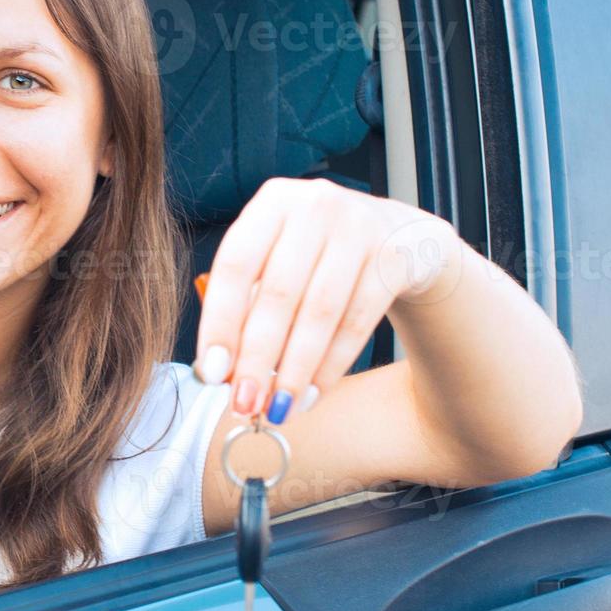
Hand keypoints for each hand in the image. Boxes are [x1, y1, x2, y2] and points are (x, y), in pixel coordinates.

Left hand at [195, 177, 462, 422]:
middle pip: (279, 295)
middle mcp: (315, 207)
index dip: (220, 322)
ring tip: (277, 408)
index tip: (211, 372)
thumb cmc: (316, 254)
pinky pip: (357, 323)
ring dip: (294, 370)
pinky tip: (311, 394)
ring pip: (320, 314)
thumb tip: (219, 371)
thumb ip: (247, 303)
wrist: (399, 234)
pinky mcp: (396, 257)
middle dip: (257, 358)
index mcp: (272, 202)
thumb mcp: (278, 256)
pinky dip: (331, 366)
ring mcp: (360, 228)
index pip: (236, 266)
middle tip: (243, 403)